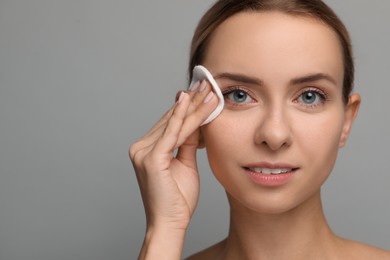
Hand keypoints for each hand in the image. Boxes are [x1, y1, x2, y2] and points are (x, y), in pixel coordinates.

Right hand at [129, 80, 217, 230]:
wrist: (169, 223)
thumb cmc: (177, 199)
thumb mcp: (185, 164)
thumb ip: (188, 143)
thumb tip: (197, 124)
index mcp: (147, 149)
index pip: (171, 123)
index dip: (187, 107)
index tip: (203, 92)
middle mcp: (141, 147)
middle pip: (172, 119)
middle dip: (192, 101)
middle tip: (208, 83)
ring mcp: (143, 152)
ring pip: (174, 123)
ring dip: (193, 105)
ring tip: (208, 89)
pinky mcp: (151, 158)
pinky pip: (172, 133)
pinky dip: (183, 116)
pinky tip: (190, 100)